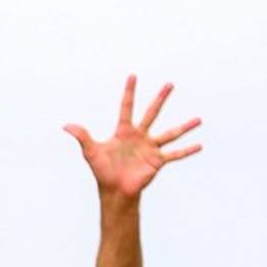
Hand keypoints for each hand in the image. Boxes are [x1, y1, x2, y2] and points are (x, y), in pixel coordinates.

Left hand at [65, 76, 201, 197]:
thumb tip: (65, 126)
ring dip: (184, 126)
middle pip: (152, 112)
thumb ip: (82, 136)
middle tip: (170, 84)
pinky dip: (187, 151)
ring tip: (199, 119)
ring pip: (170, 133)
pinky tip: (200, 145)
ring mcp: (150, 148)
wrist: (114, 191)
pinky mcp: (157, 161)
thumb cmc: (103, 171)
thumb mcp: (91, 152)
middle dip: (160, 98)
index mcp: (124, 131)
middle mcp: (139, 136)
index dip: (129, 91)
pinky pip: (175, 155)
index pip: (126, 106)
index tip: (133, 75)